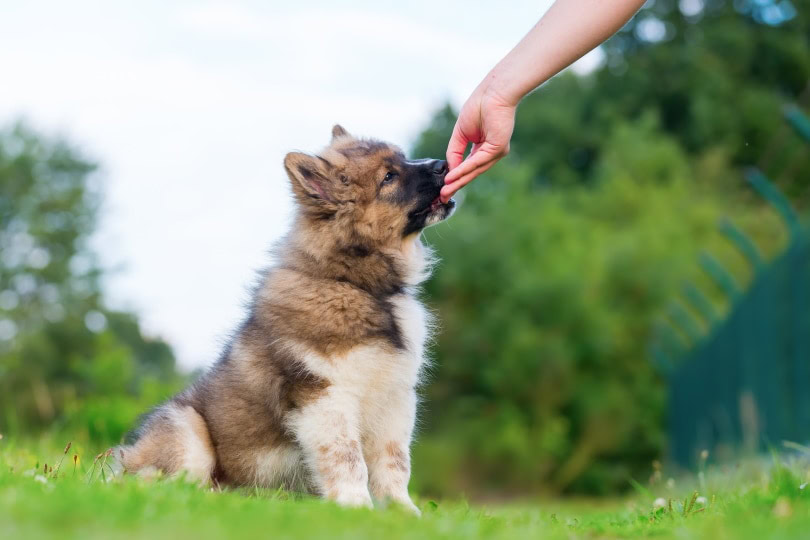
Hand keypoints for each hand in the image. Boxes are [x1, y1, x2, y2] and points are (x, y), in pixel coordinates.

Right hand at [441, 85, 515, 201]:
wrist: (493, 93)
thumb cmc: (478, 107)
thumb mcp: (460, 134)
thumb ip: (454, 152)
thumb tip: (449, 169)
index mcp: (482, 149)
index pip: (468, 168)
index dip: (456, 178)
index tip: (443, 189)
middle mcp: (490, 153)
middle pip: (471, 173)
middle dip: (456, 185)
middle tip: (443, 197)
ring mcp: (495, 152)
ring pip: (474, 170)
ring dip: (458, 181)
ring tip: (445, 191)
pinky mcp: (498, 149)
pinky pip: (477, 162)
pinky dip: (464, 169)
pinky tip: (453, 176)